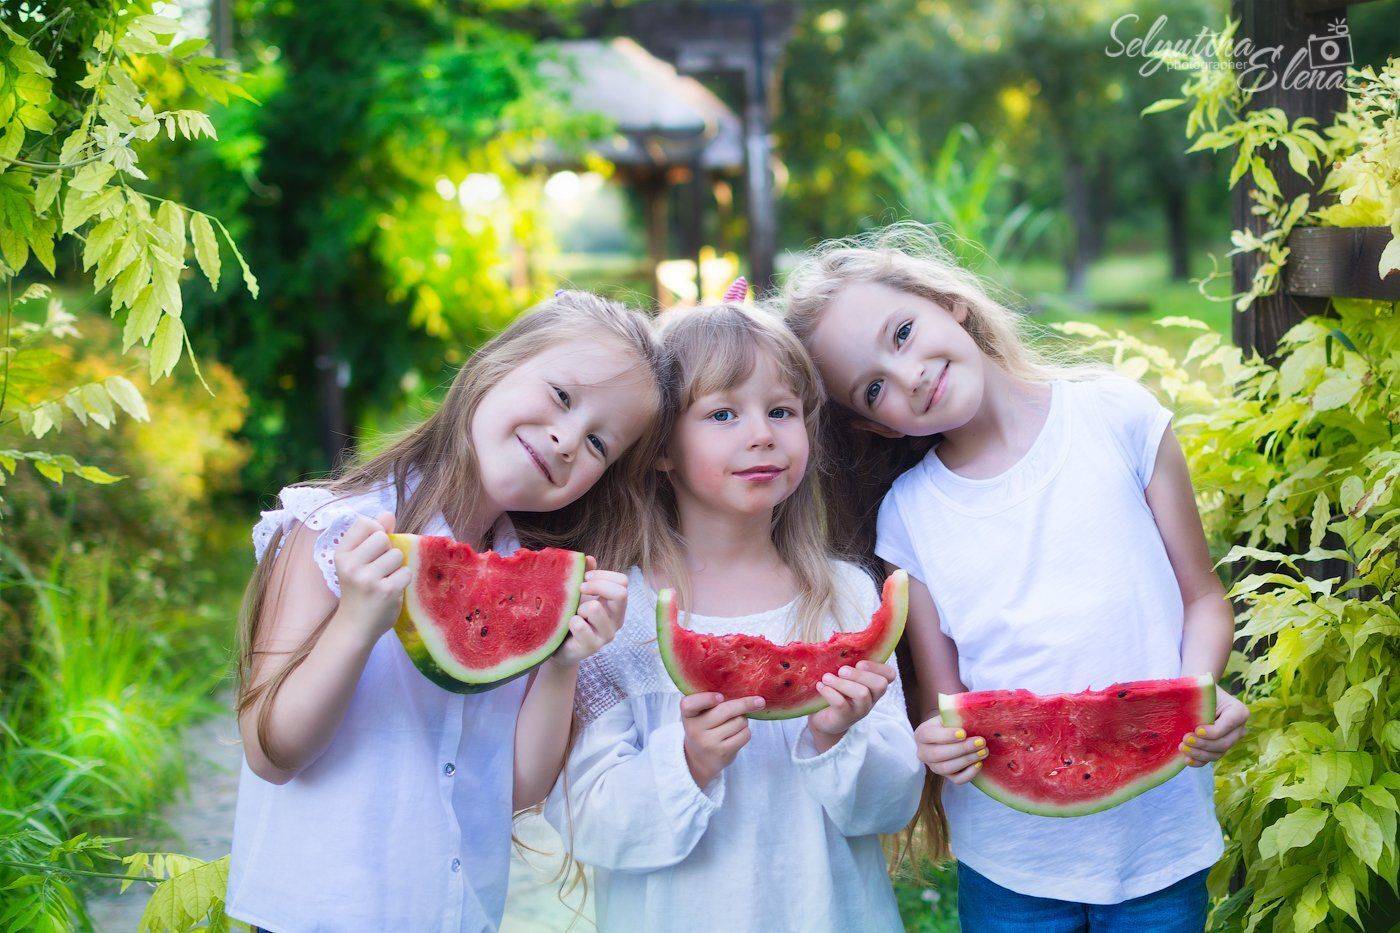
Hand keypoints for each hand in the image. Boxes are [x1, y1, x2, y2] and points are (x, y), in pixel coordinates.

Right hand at [333, 512, 409, 640]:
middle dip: (387, 551)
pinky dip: (403, 580)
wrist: (355, 626)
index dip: (376, 532)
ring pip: (397, 555)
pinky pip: (406, 572)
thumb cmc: (359, 590)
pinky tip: (390, 590)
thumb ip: (373, 536)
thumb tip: (388, 513)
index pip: (365, 523)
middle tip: (378, 569)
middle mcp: (351, 564)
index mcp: (341, 553)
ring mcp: (368, 578)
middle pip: (383, 537)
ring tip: (384, 580)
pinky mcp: (386, 591)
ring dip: (396, 567)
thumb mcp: (358, 561)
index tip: (372, 550)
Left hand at [549, 557, 627, 666]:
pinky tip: (567, 627)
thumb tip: (589, 558)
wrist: (558, 646)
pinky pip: (579, 626)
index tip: (585, 578)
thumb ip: (587, 576)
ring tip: (574, 614)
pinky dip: (570, 622)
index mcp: (617, 605)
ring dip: (580, 607)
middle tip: (580, 590)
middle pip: (620, 593)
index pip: (623, 582)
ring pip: (595, 608)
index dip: (603, 575)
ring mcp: (606, 635)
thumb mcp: (581, 594)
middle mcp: (617, 620)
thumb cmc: (572, 616)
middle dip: (596, 586)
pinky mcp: (591, 647)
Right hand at [680, 692, 762, 788]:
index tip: (720, 697)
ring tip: (734, 724)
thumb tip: (746, 691)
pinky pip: (744, 735)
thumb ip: (711, 701)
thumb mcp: (699, 714)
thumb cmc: (704, 728)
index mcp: (688, 714)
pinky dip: (746, 732)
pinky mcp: (722, 752)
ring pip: (739, 721)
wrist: (699, 759)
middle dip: (745, 704)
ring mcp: (708, 742)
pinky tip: (737, 734)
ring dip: (743, 720)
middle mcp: (695, 729)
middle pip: (726, 710)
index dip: (706, 699)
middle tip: (759, 701)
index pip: (689, 704)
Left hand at [807, 660, 893, 745]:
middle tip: (841, 670)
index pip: (890, 675)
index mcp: (872, 685)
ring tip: (826, 678)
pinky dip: (829, 692)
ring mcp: (860, 710)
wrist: (822, 719)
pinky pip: (842, 704)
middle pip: (880, 684)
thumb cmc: (835, 691)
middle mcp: (871, 698)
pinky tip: (820, 686)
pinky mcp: (845, 718)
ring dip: (842, 682)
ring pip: (862, 694)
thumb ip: (848, 663)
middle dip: (860, 674)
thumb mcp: (844, 676)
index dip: (878, 666)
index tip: (859, 663)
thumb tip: (839, 642)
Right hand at [914, 715, 986, 783]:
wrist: (948, 736)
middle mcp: (923, 752)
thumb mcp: (948, 717)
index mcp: (921, 734)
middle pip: (938, 754)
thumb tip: (971, 715)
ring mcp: (934, 766)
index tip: (964, 733)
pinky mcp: (946, 777)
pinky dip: (969, 774)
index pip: (929, 736)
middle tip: (980, 742)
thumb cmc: (949, 724)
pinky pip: (957, 780)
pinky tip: (979, 764)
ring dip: (967, 760)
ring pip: (947, 768)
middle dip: (962, 749)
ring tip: (983, 751)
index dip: (946, 736)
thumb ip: (955, 716)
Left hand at [1181, 686, 1248, 765]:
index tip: (1196, 730)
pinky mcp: (1220, 747)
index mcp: (1239, 712)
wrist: (1200, 693)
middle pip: (1224, 743)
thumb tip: (1185, 706)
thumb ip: (1199, 698)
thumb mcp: (1202, 689)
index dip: (1212, 732)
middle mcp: (1239, 728)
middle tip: (1185, 739)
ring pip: (1218, 753)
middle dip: (1203, 744)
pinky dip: (1200, 761)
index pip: (1227, 726)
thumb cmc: (1200, 688)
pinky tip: (1187, 760)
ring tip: (1182, 748)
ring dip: (1199, 754)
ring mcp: (1231, 740)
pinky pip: (1212, 758)